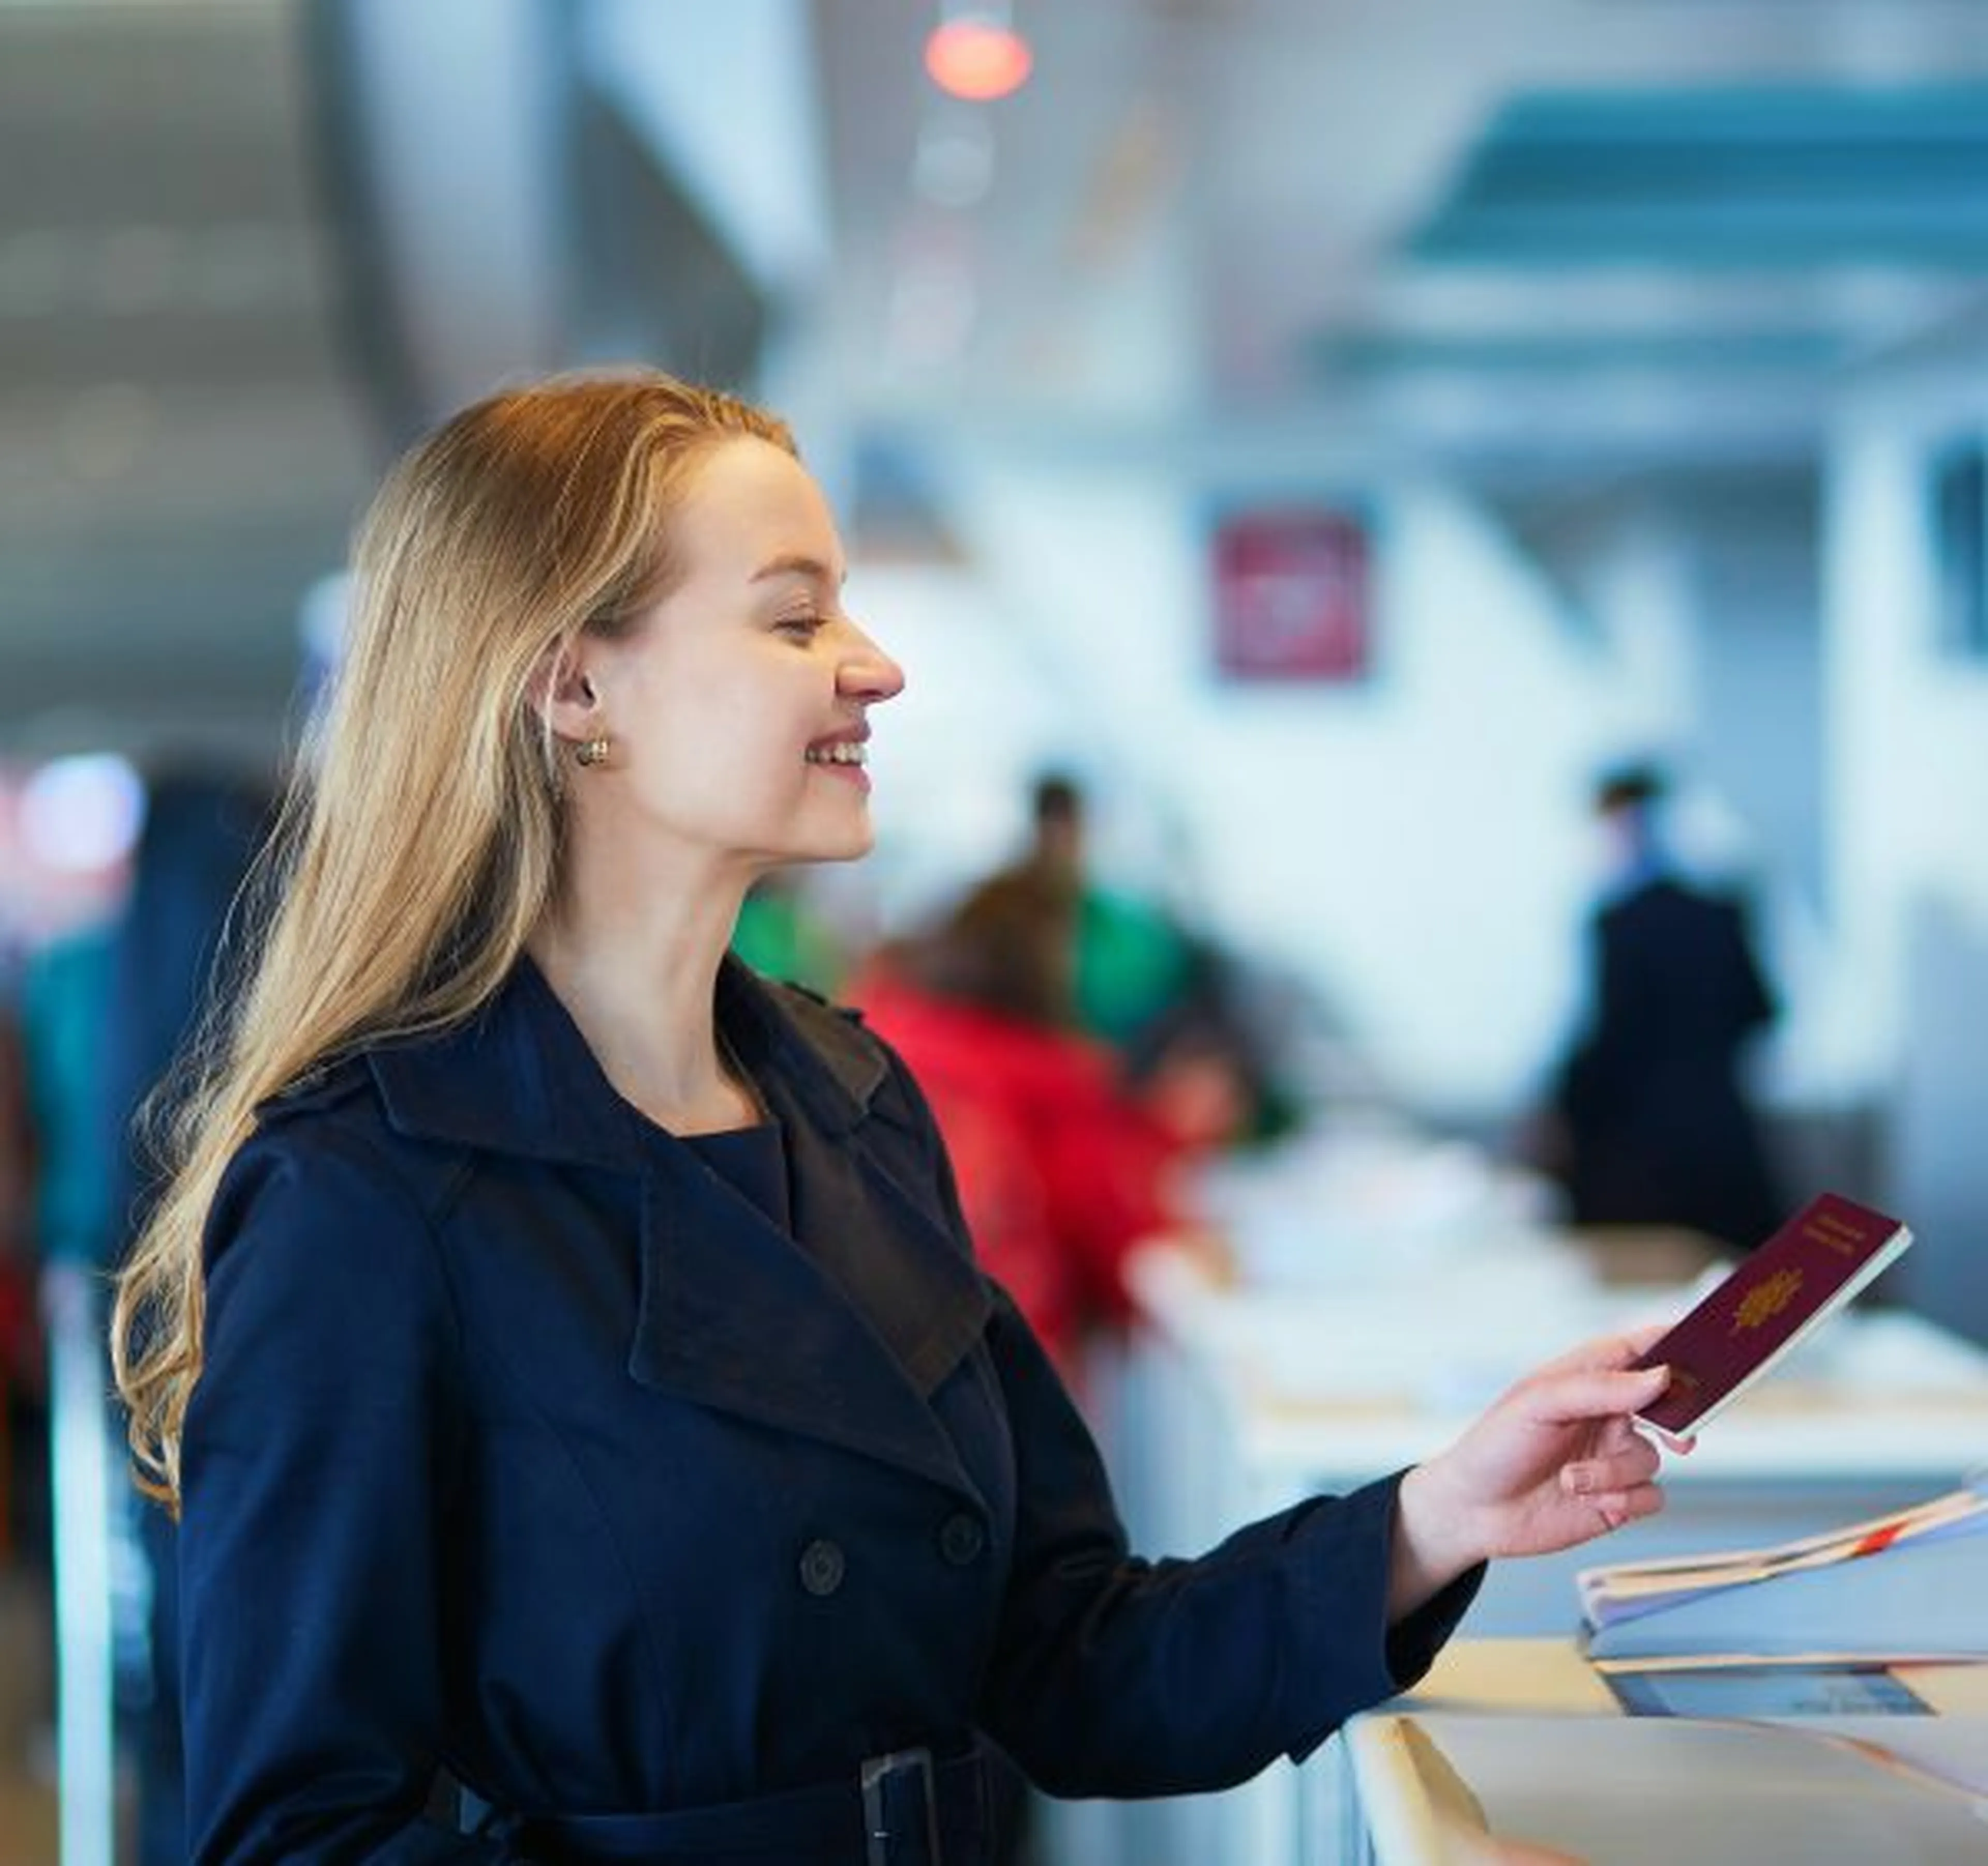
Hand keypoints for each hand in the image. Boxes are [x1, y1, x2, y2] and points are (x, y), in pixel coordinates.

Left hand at [1388, 1326, 1687, 1617]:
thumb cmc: (1495, 1446)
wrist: (1474, 1512)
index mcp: (1586, 1378)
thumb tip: (1659, 1376)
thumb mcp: (1540, 1404)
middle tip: (1681, 1434)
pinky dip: (1627, 1500)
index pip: (1639, 1348)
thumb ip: (1601, 1388)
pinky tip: (1592, 1502)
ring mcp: (1613, 1456)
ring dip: (1615, 1472)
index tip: (1709, 1343)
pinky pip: (1652, 1496)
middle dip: (1678, 1418)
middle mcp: (1606, 1414)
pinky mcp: (1618, 1497)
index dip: (1675, 1342)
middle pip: (1666, 1403)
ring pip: (1653, 1457)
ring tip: (1572, 1480)